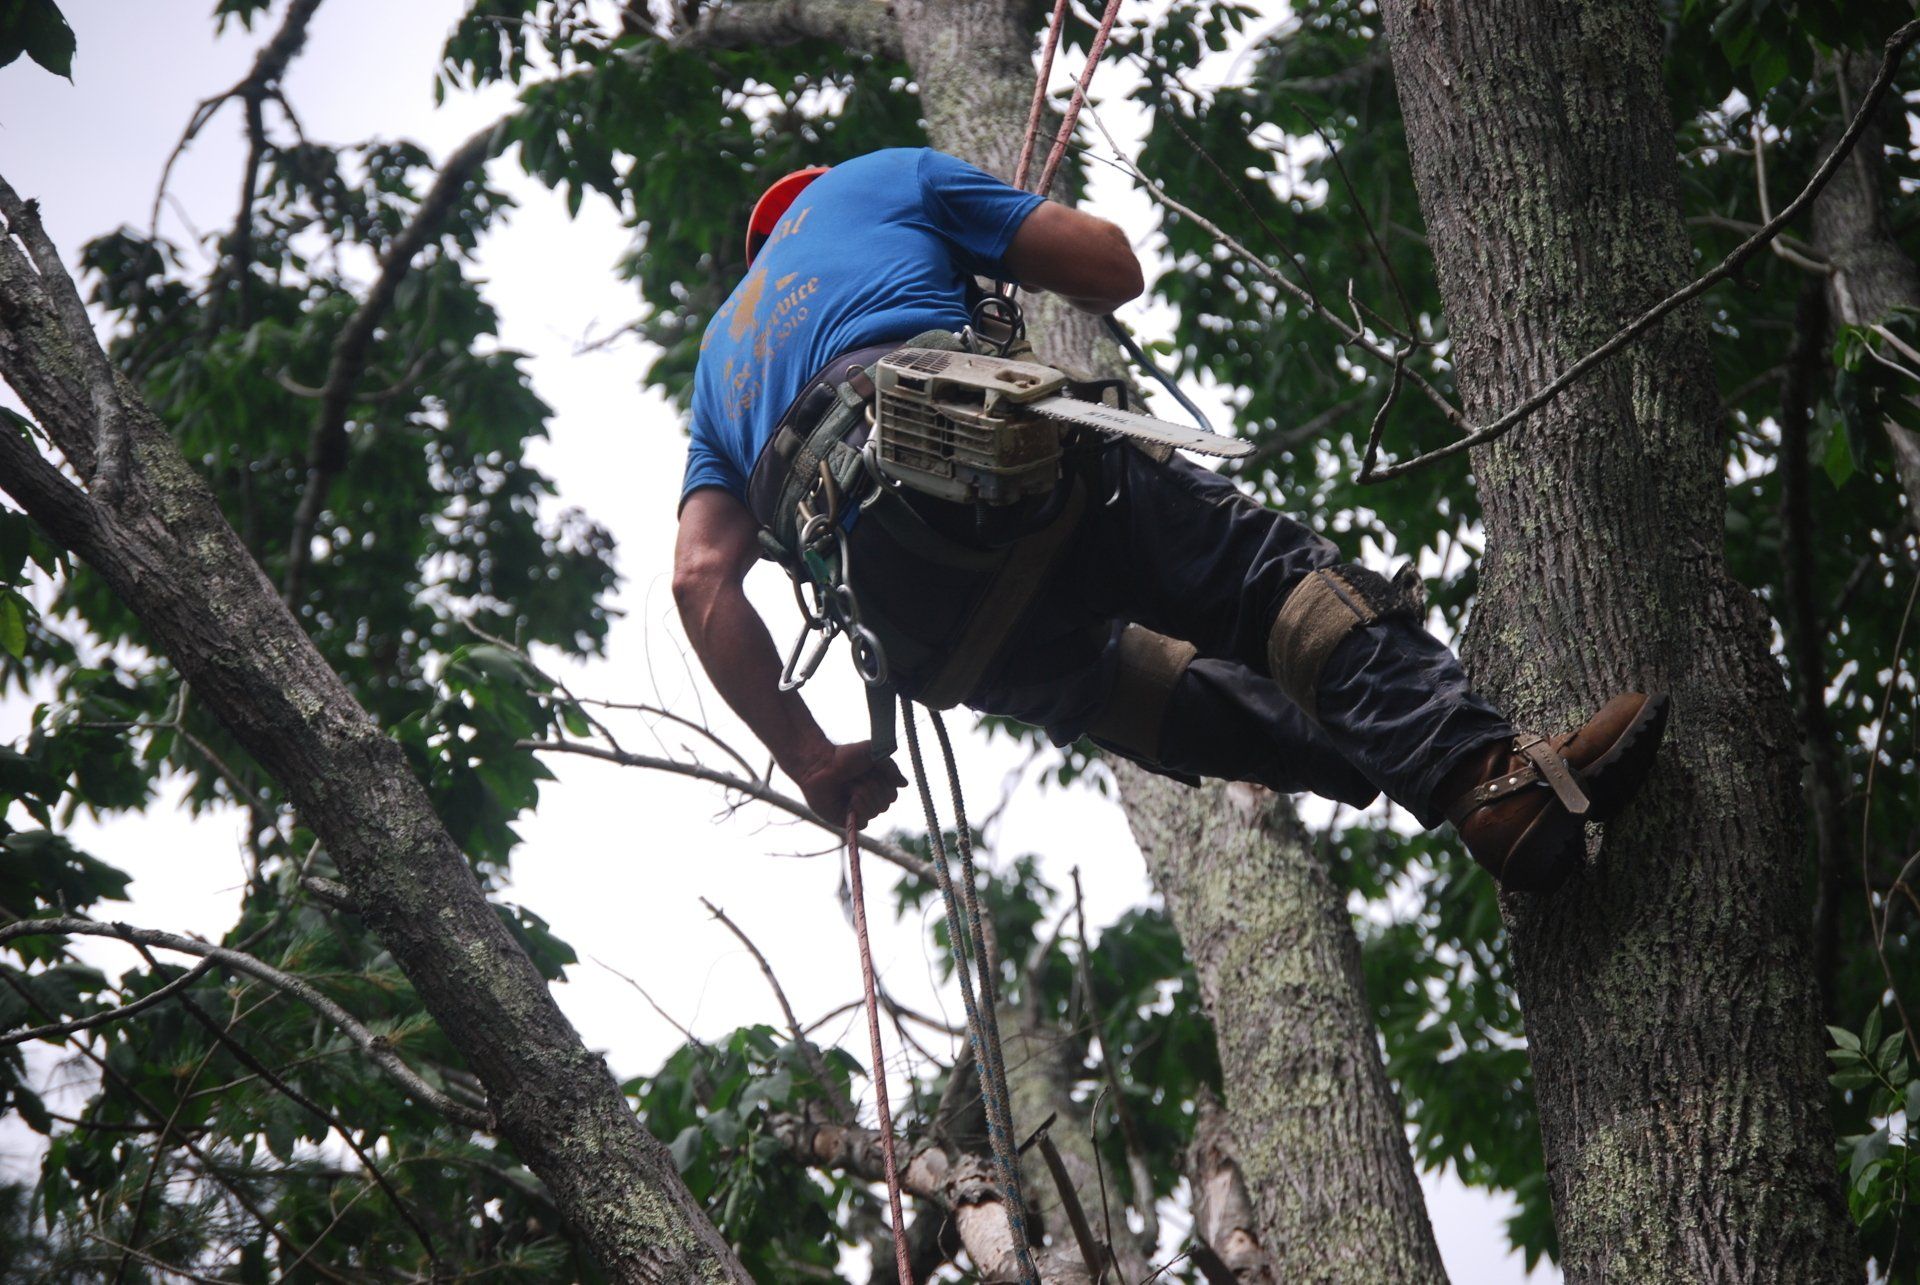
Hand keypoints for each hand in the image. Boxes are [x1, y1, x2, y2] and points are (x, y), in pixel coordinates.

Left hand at [793, 742, 908, 829]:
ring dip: (863, 795)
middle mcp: (868, 799)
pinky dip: (859, 810)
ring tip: (848, 786)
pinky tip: (849, 801)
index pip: (892, 795)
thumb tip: (904, 785)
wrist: (819, 763)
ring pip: (874, 812)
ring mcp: (857, 810)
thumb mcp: (873, 752)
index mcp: (876, 785)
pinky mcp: (845, 819)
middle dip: (873, 788)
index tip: (873, 772)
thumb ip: (891, 767)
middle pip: (885, 805)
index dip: (885, 785)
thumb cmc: (844, 756)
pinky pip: (863, 823)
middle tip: (856, 778)